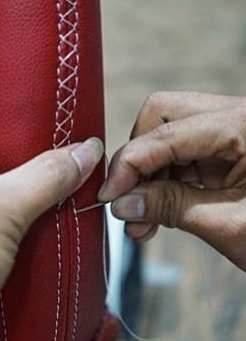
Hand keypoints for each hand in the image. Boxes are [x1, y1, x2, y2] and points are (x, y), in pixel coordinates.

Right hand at [99, 91, 245, 269]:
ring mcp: (230, 131)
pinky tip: (156, 213)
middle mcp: (236, 116)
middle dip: (137, 158)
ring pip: (166, 135)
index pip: (164, 132)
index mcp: (245, 124)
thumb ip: (170, 207)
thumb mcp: (230, 225)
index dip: (128, 164)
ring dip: (147, 177)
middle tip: (127, 200)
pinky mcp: (226, 151)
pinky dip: (163, 183)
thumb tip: (121, 204)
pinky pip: (180, 156)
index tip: (108, 197)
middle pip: (162, 115)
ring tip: (141, 222)